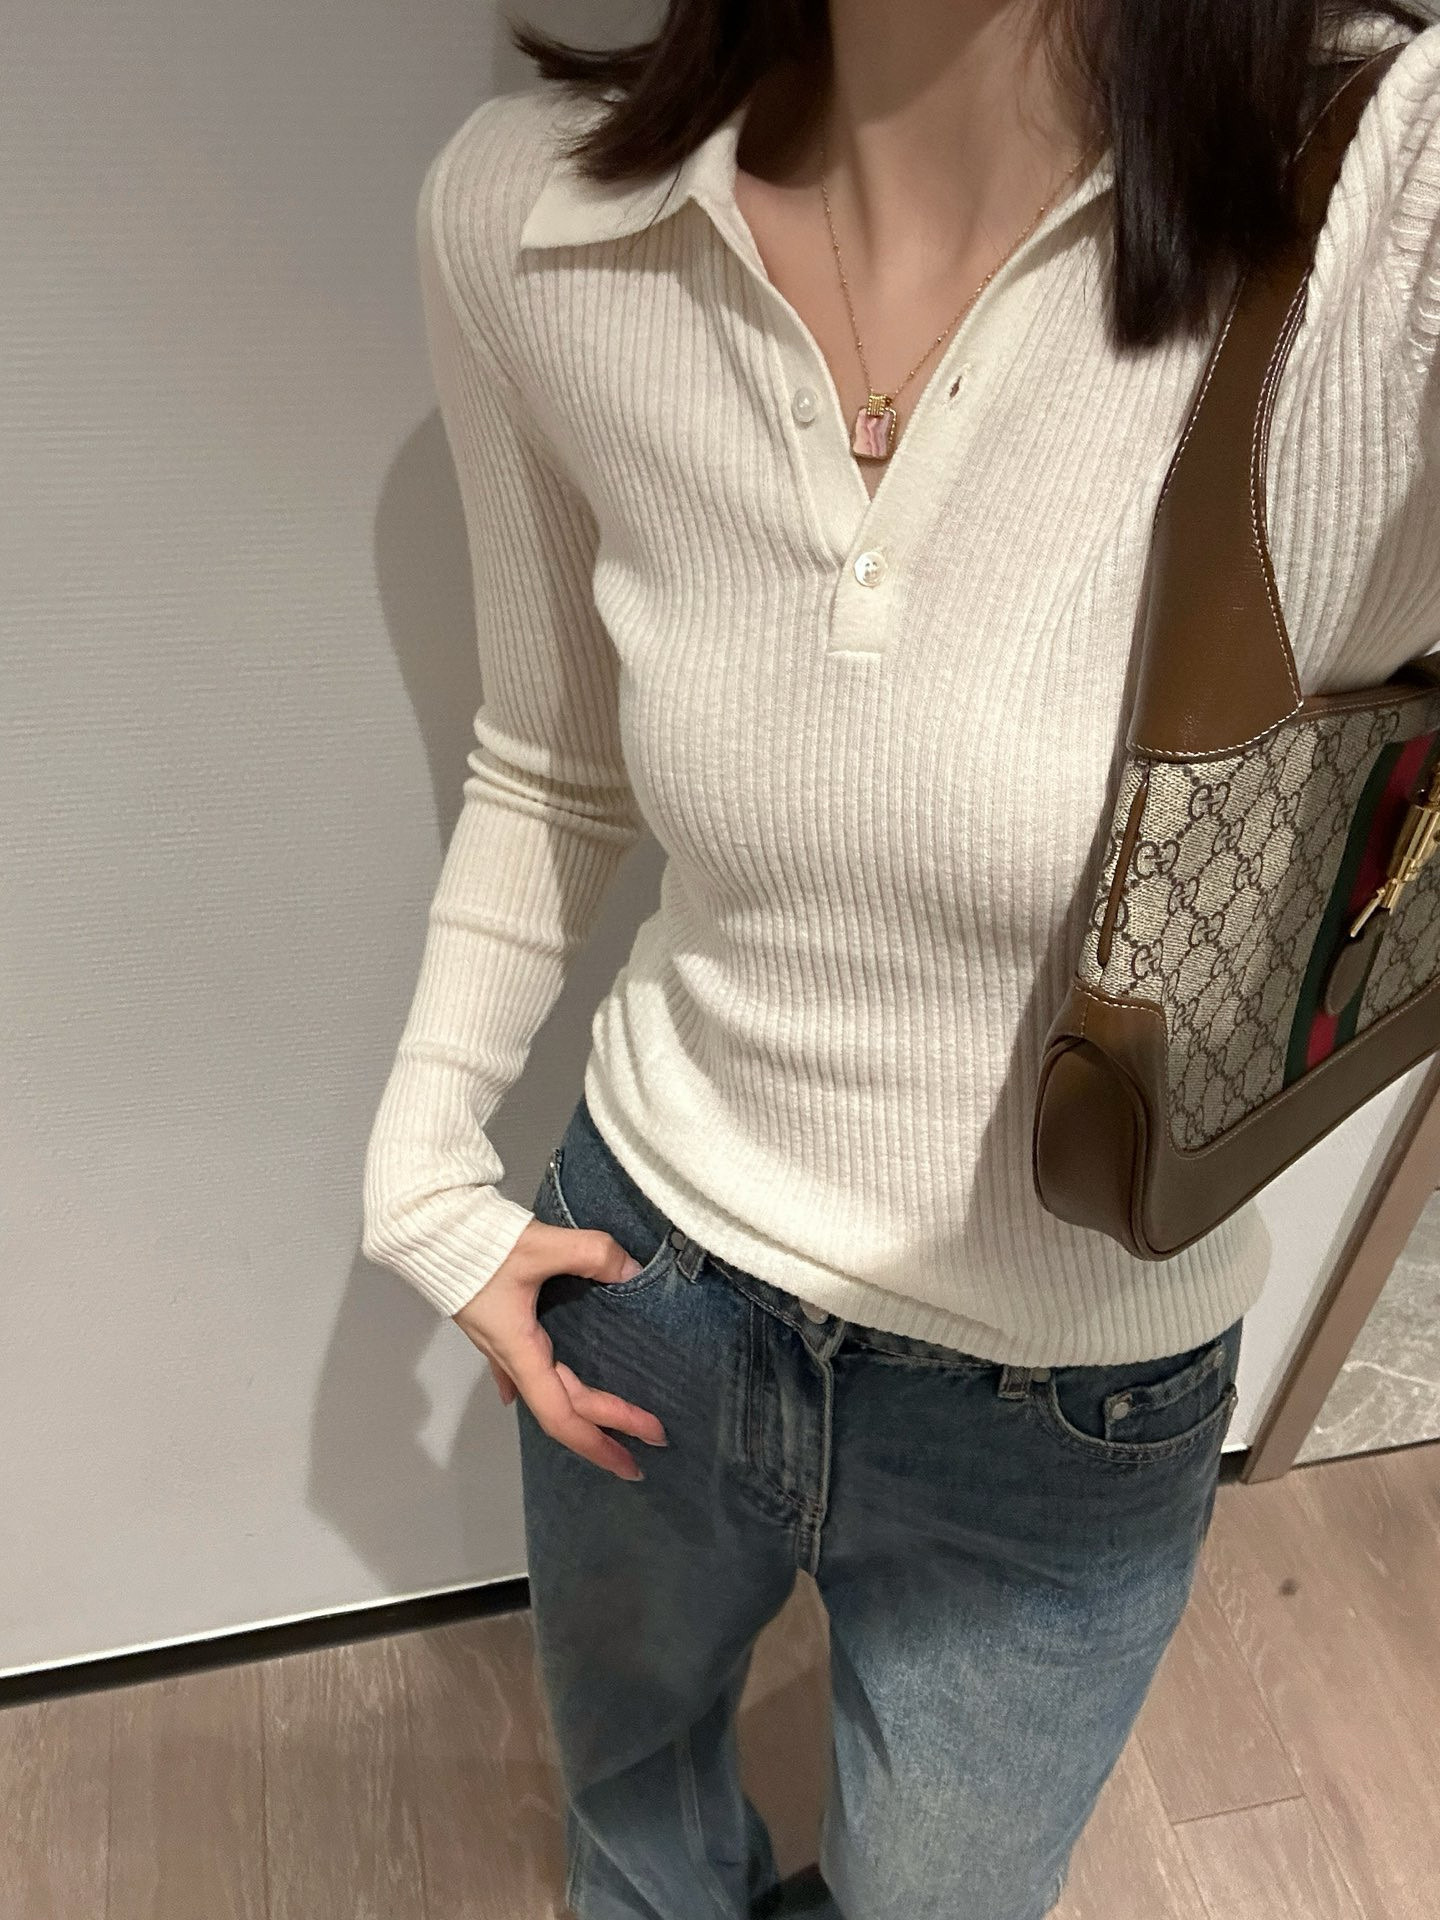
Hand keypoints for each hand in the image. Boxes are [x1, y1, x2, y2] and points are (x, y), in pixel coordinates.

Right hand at [450, 1219, 667, 1480]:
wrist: (428, 1228)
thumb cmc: (477, 1245)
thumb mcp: (541, 1245)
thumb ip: (593, 1254)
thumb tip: (633, 1271)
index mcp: (521, 1350)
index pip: (563, 1413)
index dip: (600, 1438)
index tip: (640, 1450)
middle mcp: (512, 1356)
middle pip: (563, 1407)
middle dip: (607, 1430)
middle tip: (651, 1440)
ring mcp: (502, 1343)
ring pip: (548, 1389)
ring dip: (582, 1409)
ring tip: (613, 1420)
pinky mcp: (498, 1323)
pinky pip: (524, 1366)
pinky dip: (546, 1381)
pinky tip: (549, 1381)